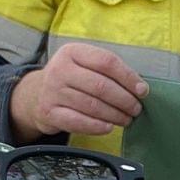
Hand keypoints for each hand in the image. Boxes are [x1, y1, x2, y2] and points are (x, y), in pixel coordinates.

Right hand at [10, 43, 148, 140]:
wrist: (36, 94)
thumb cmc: (72, 78)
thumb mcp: (85, 64)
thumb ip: (110, 71)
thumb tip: (140, 88)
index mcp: (73, 52)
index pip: (107, 62)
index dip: (129, 77)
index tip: (143, 91)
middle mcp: (60, 69)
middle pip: (101, 86)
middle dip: (124, 100)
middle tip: (136, 109)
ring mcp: (52, 91)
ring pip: (92, 106)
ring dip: (115, 115)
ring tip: (126, 119)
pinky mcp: (49, 112)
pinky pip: (78, 122)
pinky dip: (97, 126)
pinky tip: (109, 127)